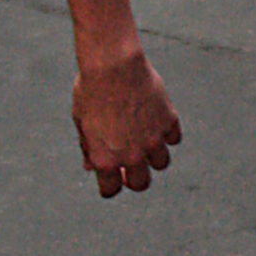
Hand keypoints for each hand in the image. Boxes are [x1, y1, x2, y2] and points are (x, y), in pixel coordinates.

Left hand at [72, 53, 180, 197]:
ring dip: (154, 155)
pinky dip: (167, 133)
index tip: (112, 176)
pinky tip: (155, 120)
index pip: (110, 190)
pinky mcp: (168, 122)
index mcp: (105, 159)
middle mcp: (131, 156)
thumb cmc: (91, 90)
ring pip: (161, 163)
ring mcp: (153, 141)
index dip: (110, 184)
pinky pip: (173, 139)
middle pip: (141, 184)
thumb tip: (90, 166)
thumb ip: (88, 147)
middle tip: (132, 164)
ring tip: (144, 138)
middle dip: (136, 177)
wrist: (113, 65)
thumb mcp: (81, 121)